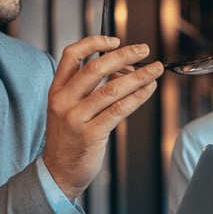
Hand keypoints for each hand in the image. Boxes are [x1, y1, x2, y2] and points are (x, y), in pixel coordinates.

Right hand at [42, 35, 162, 198]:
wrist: (57, 172)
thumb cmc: (68, 139)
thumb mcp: (68, 109)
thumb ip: (88, 89)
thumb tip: (122, 68)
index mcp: (57, 90)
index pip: (71, 55)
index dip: (94, 43)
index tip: (114, 41)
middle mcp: (64, 101)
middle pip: (95, 68)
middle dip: (124, 55)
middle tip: (144, 50)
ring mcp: (76, 118)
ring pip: (111, 89)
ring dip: (138, 76)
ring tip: (155, 70)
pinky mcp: (91, 135)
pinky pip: (118, 110)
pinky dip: (137, 97)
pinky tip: (148, 90)